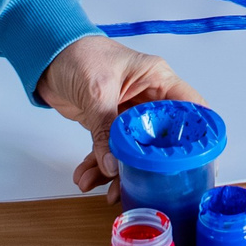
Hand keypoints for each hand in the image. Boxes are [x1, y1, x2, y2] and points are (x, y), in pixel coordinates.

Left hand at [38, 35, 205, 192]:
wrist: (47, 56)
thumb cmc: (79, 55)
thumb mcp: (97, 90)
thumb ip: (105, 129)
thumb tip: (113, 166)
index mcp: (157, 80)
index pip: (190, 109)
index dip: (198, 137)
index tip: (195, 166)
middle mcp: (148, 98)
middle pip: (161, 139)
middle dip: (151, 167)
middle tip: (143, 187)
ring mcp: (128, 114)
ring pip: (133, 151)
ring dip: (118, 173)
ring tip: (105, 191)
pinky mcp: (109, 125)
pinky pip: (110, 151)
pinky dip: (98, 166)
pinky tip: (85, 177)